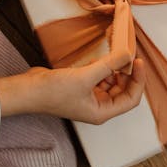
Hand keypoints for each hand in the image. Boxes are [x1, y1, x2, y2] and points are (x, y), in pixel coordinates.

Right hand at [0, 53, 145, 124]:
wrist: (28, 90)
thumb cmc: (52, 92)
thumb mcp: (85, 77)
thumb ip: (109, 65)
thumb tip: (128, 55)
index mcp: (102, 112)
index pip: (131, 99)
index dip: (138, 81)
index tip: (138, 62)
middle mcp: (98, 107)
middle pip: (123, 90)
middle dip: (126, 73)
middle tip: (127, 55)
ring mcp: (89, 97)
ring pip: (111, 83)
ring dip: (113, 69)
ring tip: (111, 56)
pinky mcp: (81, 87)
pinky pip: (99, 77)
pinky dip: (101, 68)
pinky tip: (97, 60)